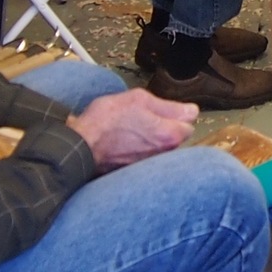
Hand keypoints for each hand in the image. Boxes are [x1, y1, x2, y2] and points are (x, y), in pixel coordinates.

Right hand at [69, 89, 201, 169]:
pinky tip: (128, 141)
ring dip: (153, 137)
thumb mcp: (138, 99)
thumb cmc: (106, 122)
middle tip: (145, 117)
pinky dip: (142, 148)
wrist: (81, 146)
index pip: (190, 119)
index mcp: (169, 135)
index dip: (176, 110)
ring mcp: (153, 165)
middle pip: (178, 134)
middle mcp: (165, 154)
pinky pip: (149, 156)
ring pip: (163, 145)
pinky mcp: (140, 171)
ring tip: (133, 130)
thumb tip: (190, 110)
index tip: (163, 108)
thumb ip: (168, 105)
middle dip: (167, 125)